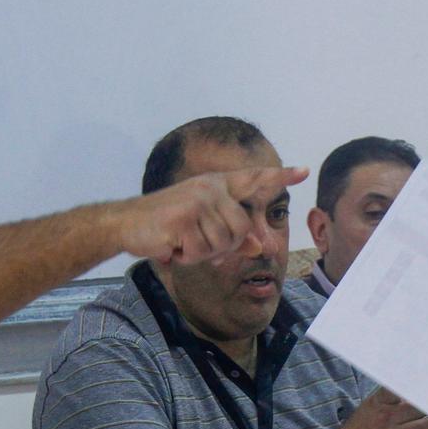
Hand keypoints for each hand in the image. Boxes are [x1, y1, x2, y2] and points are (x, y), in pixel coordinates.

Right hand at [125, 166, 308, 264]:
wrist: (124, 223)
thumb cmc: (166, 226)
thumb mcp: (203, 229)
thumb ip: (235, 237)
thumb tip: (261, 247)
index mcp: (216, 185)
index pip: (254, 178)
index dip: (279, 176)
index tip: (303, 171)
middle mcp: (210, 188)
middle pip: (241, 229)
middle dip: (223, 246)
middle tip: (195, 243)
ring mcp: (197, 201)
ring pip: (223, 243)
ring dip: (201, 253)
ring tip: (181, 241)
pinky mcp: (184, 219)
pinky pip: (200, 252)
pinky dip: (186, 257)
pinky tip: (171, 246)